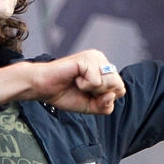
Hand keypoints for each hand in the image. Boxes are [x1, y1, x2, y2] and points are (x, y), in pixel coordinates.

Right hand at [0, 49, 126, 113]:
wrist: (43, 89)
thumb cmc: (65, 94)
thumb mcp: (91, 106)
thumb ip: (106, 105)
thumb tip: (112, 94)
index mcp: (104, 69)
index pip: (120, 89)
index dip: (105, 99)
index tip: (88, 95)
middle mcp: (102, 60)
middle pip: (118, 86)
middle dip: (100, 95)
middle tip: (83, 89)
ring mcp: (95, 57)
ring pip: (110, 83)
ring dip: (92, 90)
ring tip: (78, 82)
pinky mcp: (87, 58)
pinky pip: (96, 81)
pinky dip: (84, 85)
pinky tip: (74, 78)